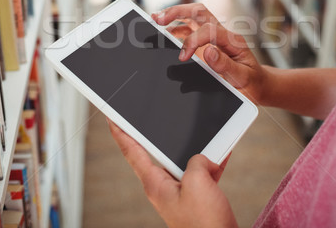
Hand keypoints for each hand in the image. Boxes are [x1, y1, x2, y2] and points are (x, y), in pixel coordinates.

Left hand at [108, 119, 237, 227]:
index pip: (132, 152)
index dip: (121, 132)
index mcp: (156, 184)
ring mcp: (181, 192)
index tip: (112, 118)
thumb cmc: (204, 225)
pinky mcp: (197, 197)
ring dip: (200, 150)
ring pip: (186, 161)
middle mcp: (165, 186)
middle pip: (161, 152)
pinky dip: (212, 162)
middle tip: (168, 119)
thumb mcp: (198, 182)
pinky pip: (203, 172)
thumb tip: (205, 158)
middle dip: (169, 136)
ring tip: (211, 138)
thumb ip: (197, 161)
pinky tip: (222, 152)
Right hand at [153, 3, 266, 104]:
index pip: (208, 31)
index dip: (192, 41)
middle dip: (178, 11)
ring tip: (155, 20)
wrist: (257, 85)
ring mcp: (213, 37)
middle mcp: (221, 34)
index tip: (182, 57)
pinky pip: (188, 31)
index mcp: (232, 40)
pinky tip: (163, 34)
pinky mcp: (206, 44)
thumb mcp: (243, 77)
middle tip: (159, 18)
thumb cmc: (251, 82)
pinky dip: (174, 30)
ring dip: (174, 17)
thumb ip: (226, 65)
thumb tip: (209, 52)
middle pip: (199, 12)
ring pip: (192, 18)